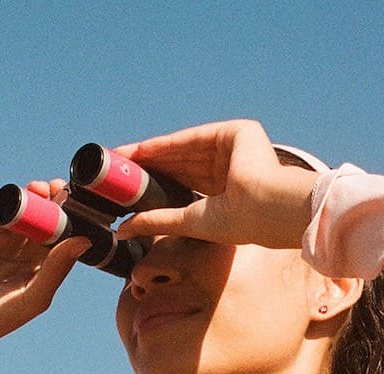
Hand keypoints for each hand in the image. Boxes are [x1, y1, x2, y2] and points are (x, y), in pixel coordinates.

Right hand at [0, 179, 90, 364]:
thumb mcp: (32, 298)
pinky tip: (22, 196)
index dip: (75, 222)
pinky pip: (2, 212)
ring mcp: (6, 241)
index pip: (66, 240)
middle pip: (49, 221)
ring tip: (43, 188)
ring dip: (37, 197)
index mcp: (44, 270)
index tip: (82, 206)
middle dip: (57, 203)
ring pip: (27, 212)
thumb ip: (57, 270)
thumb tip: (85, 241)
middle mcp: (28, 254)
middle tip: (62, 189)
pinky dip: (12, 201)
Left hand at [109, 119, 320, 248]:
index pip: (185, 180)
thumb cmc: (239, 223)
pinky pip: (195, 136)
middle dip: (149, 164)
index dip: (155, 180)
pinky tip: (144, 149)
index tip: (127, 182)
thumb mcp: (189, 221)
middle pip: (182, 161)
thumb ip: (158, 221)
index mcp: (228, 190)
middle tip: (118, 167)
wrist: (266, 209)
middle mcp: (233, 166)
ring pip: (185, 148)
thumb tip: (123, 231)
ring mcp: (238, 147)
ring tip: (123, 158)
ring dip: (153, 152)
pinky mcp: (240, 131)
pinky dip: (169, 143)